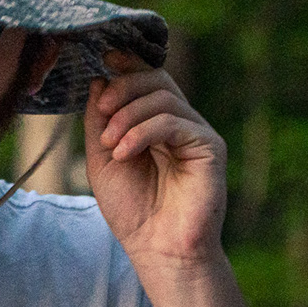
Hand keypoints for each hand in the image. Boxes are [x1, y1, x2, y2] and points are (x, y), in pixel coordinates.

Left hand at [84, 51, 227, 273]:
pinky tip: (124, 152)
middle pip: (155, 79)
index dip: (126, 64)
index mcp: (155, 122)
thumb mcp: (101, 158)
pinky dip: (142, 132)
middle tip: (101, 110)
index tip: (102, 58)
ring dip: (128, 115)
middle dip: (122, 87)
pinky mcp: (209, 147)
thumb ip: (99, 120)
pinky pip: (174, 122)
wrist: (157, 248)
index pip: (146, 79)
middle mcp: (179, 122)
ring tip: (110, 144)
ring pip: (163, 97)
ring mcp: (196, 133)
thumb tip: (98, 79)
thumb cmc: (132, 208)